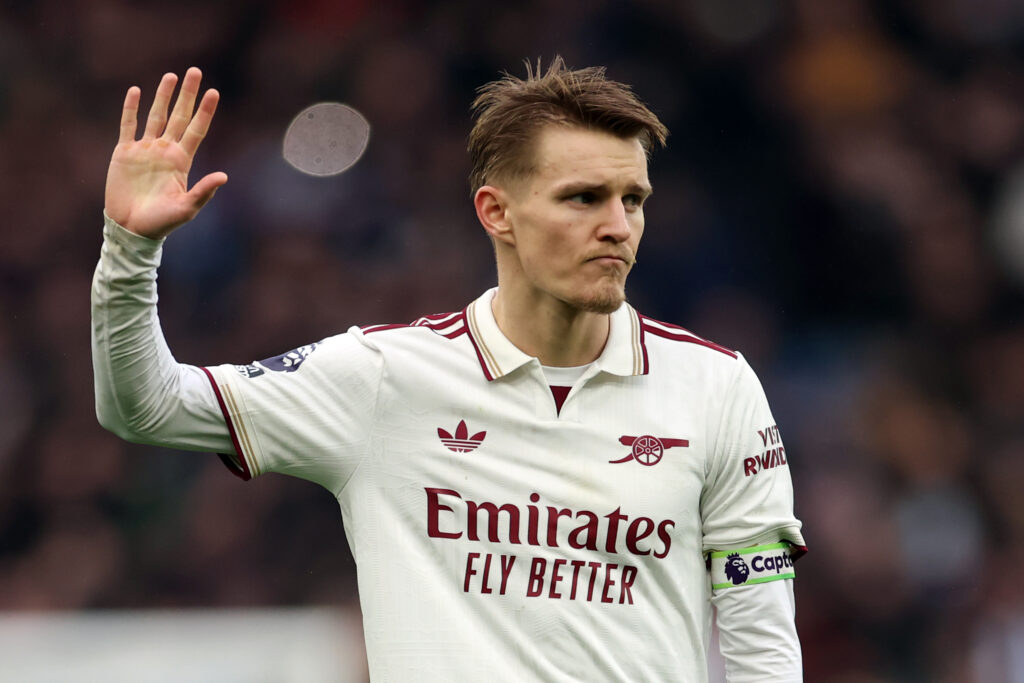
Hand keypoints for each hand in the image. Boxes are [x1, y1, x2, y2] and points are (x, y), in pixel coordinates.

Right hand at [104, 67, 227, 239]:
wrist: (131, 228)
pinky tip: (135, 91)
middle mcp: (165, 151)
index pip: (197, 130)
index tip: (214, 92)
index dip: (205, 111)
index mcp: (181, 161)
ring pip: (156, 116)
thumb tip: (224, 176)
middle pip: (179, 116)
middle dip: (187, 95)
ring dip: (163, 96)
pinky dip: (131, 108)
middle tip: (195, 71)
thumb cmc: (162, 222)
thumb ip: (204, 191)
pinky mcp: (124, 153)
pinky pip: (128, 126)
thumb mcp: (186, 208)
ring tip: (171, 76)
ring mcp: (145, 150)